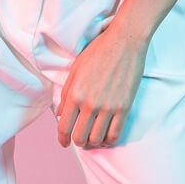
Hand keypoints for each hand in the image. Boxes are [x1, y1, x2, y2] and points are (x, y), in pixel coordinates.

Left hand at [54, 21, 148, 149]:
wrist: (125, 41)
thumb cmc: (98, 51)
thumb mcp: (75, 69)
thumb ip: (66, 93)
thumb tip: (59, 113)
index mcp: (75, 94)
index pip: (64, 126)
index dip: (62, 139)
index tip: (63, 142)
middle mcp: (90, 103)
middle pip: (80, 137)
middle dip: (77, 141)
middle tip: (80, 138)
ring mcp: (108, 107)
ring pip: (97, 139)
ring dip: (93, 141)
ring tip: (94, 136)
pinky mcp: (124, 107)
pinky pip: (115, 134)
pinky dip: (109, 139)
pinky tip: (106, 136)